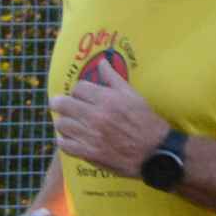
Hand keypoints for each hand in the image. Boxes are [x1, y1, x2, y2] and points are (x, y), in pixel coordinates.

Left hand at [49, 73, 171, 179]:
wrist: (154, 150)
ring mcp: (90, 136)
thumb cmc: (144, 120)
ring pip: (61, 124)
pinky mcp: (88, 153)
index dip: (79, 91)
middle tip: (67, 108)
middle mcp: (96, 116)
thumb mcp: (132, 95)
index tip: (83, 97)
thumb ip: (113, 78)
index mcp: (107, 99)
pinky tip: (73, 140)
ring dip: (65, 123)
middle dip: (62, 104)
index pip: (78, 88)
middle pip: (62, 104)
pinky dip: (65, 142)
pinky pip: (63, 144)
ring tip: (74, 125)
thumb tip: (101, 61)